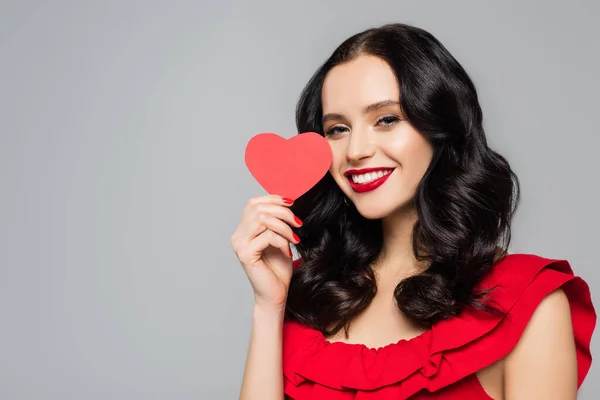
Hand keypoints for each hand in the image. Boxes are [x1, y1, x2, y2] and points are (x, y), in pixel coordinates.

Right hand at [231, 195, 301, 309]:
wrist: (276, 294)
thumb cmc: (278, 268)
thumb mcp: (280, 238)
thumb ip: (278, 221)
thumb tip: (289, 200)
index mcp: (243, 229)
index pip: (254, 203)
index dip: (273, 199)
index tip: (293, 204)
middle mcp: (238, 235)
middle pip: (258, 208)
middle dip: (283, 212)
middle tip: (298, 224)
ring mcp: (240, 245)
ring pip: (263, 219)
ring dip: (284, 226)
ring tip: (295, 238)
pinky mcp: (246, 255)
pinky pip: (267, 237)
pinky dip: (282, 241)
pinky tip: (288, 251)